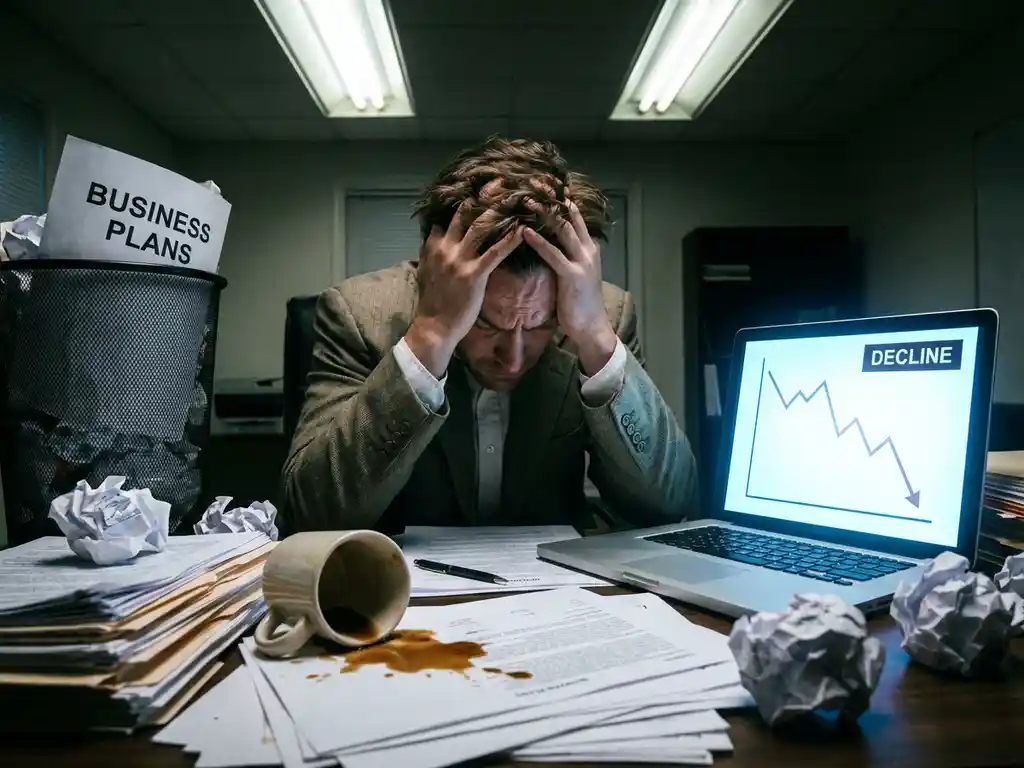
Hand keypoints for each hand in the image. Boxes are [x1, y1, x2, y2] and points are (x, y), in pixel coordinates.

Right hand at [406, 202, 522, 377]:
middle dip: (484, 196)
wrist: (434, 326)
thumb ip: (430, 251)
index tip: (481, 188)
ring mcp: (460, 260)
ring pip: (481, 227)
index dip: (466, 201)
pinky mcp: (474, 275)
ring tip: (517, 198)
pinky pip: (495, 252)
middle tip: (502, 180)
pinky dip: (510, 239)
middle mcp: (446, 248)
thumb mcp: (425, 271)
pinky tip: (523, 230)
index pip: (449, 216)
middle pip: (466, 213)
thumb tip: (432, 235)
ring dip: (500, 211)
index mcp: (435, 246)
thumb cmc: (433, 303)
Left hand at [523, 201, 617, 374]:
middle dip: (552, 198)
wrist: (592, 326)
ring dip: (544, 214)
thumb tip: (549, 243)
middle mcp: (588, 249)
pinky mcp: (572, 275)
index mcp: (588, 247)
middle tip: (535, 182)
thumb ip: (566, 256)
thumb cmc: (579, 303)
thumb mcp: (575, 273)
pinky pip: (553, 253)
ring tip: (526, 200)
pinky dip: (538, 241)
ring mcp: (582, 261)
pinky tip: (524, 232)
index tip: (544, 186)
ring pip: (562, 229)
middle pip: (570, 216)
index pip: (575, 216)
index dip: (560, 200)